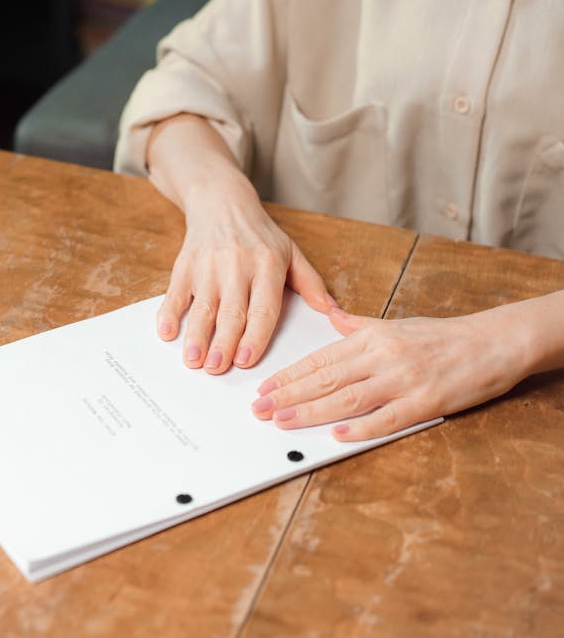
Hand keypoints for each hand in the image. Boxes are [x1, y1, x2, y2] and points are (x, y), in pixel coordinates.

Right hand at [157, 179, 337, 375]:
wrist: (222, 200)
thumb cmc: (259, 233)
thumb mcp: (291, 251)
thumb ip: (310, 283)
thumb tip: (332, 312)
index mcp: (267, 264)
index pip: (263, 307)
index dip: (254, 335)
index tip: (246, 360)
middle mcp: (237, 265)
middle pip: (231, 311)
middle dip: (223, 342)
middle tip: (218, 369)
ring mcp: (208, 265)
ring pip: (203, 306)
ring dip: (196, 334)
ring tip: (194, 360)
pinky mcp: (185, 264)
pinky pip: (176, 292)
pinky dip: (169, 312)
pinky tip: (167, 332)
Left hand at [251, 304, 531, 439]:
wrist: (491, 342)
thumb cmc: (443, 336)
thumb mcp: (397, 324)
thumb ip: (360, 326)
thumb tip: (332, 317)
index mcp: (372, 337)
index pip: (321, 358)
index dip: (290, 374)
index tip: (264, 387)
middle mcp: (382, 356)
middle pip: (326, 379)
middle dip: (289, 394)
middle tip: (259, 409)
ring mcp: (403, 379)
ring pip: (348, 397)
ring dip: (312, 411)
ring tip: (283, 421)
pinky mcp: (425, 401)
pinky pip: (387, 417)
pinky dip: (361, 426)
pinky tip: (337, 434)